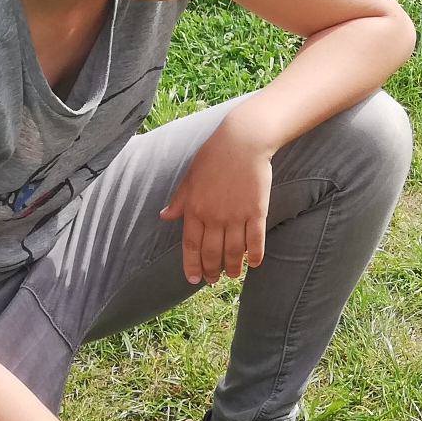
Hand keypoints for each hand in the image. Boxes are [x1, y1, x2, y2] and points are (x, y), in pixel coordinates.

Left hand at [159, 108, 273, 284]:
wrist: (243, 141)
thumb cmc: (214, 155)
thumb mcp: (189, 177)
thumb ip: (179, 200)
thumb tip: (164, 216)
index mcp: (194, 208)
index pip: (190, 245)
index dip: (191, 265)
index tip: (193, 279)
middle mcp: (214, 217)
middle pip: (212, 252)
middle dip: (211, 270)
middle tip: (213, 279)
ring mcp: (236, 216)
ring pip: (234, 252)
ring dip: (233, 267)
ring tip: (232, 275)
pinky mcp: (256, 212)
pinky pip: (255, 240)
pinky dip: (255, 255)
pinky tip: (254, 264)